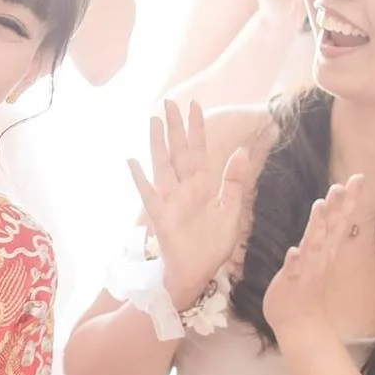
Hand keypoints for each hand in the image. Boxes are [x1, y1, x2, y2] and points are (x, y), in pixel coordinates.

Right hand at [128, 101, 262, 307]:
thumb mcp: (231, 211)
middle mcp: (184, 188)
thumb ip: (234, 182)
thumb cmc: (211, 246)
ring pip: (162, 165)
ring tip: (152, 120)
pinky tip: (132, 162)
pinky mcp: (161, 216)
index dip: (196, 128)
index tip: (194, 105)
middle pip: (178, 151)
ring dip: (157, 143)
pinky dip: (140, 179)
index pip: (198, 150)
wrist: (199, 273)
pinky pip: (148, 194)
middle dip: (174, 126)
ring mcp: (170, 200)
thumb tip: (242, 151)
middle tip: (169, 101)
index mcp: (201, 186)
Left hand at [262, 176, 362, 342]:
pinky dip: (294, 262)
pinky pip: (293, 271)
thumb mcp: (318, 254)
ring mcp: (307, 270)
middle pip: (331, 228)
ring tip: (320, 207)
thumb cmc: (307, 286)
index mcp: (325, 248)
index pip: (340, 220)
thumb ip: (324, 232)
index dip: (350, 200)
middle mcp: (320, 257)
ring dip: (318, 227)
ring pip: (313, 245)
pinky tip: (293, 251)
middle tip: (342, 186)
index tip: (358, 178)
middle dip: (337, 207)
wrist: (300, 323)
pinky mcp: (291, 283)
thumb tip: (332, 209)